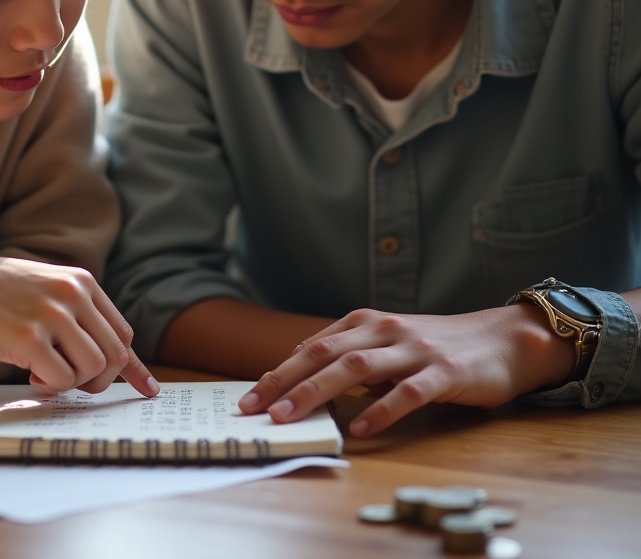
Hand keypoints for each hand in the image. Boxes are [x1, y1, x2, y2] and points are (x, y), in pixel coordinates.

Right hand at [0, 254, 158, 397]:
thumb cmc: (8, 296)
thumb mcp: (53, 292)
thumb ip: (83, 318)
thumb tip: (121, 363)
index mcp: (84, 283)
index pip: (123, 333)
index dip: (131, 366)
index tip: (148, 390)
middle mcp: (73, 295)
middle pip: (114, 355)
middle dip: (99, 381)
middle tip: (75, 382)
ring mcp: (52, 315)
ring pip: (93, 368)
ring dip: (73, 383)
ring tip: (46, 372)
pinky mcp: (29, 338)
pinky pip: (61, 379)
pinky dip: (51, 386)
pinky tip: (31, 375)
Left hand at [237, 304, 575, 436]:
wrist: (503, 338)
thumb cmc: (439, 345)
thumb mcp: (388, 340)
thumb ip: (350, 350)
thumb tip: (302, 360)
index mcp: (367, 323)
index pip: (313, 347)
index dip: (279, 371)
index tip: (250, 396)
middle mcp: (385, 331)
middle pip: (325, 354)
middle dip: (285, 380)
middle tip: (255, 408)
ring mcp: (415, 350)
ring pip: (357, 368)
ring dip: (319, 392)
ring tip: (291, 416)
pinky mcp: (445, 373)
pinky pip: (407, 392)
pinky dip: (380, 410)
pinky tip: (359, 429)